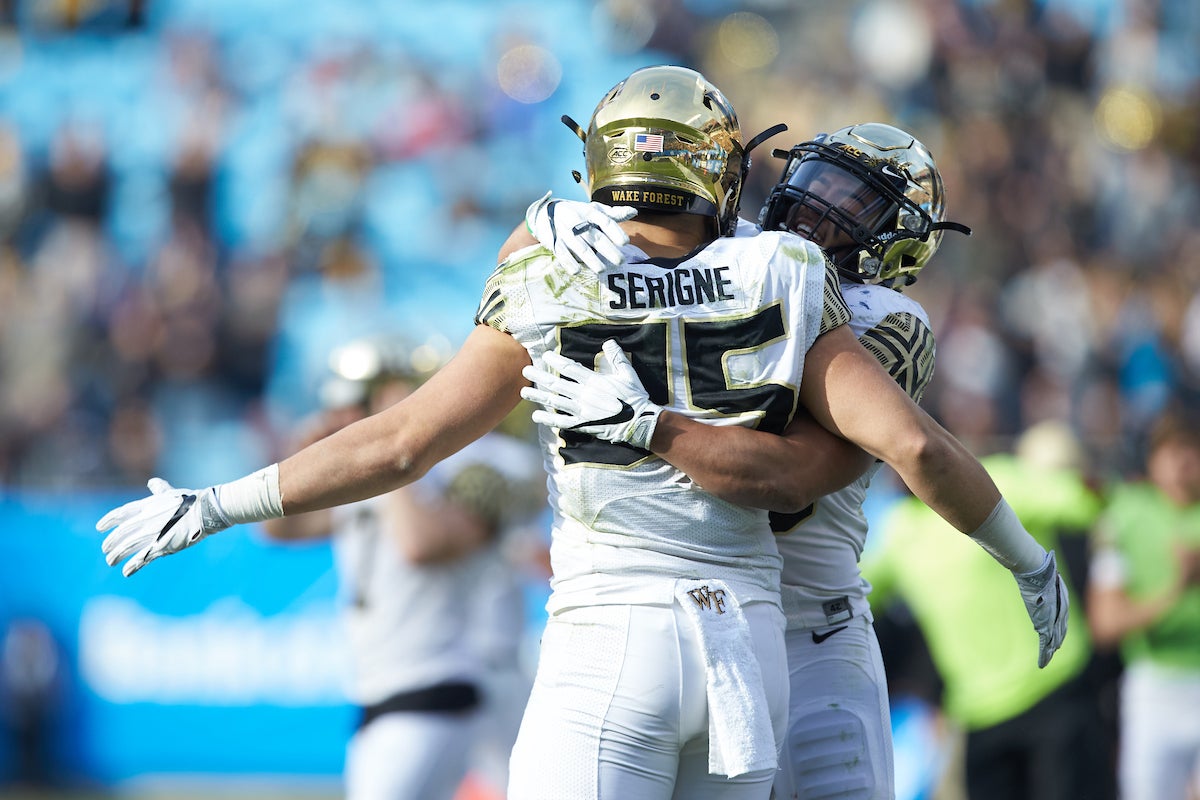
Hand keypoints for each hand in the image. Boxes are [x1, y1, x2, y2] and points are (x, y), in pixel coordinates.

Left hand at [98, 478, 231, 576]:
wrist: (204, 511)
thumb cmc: (190, 501)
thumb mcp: (171, 493)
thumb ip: (159, 490)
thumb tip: (152, 482)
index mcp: (146, 506)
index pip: (120, 514)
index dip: (108, 521)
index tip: (99, 528)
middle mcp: (145, 520)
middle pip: (121, 534)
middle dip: (111, 542)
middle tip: (105, 549)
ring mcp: (152, 534)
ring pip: (127, 547)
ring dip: (116, 556)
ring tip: (111, 561)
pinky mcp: (161, 546)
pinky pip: (142, 558)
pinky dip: (133, 566)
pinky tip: (126, 572)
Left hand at [521, 339, 662, 450]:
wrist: (639, 423)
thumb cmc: (635, 398)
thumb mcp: (629, 374)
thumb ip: (617, 358)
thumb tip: (609, 342)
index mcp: (594, 381)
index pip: (570, 369)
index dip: (556, 361)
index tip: (544, 355)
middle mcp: (584, 395)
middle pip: (557, 384)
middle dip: (540, 377)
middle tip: (525, 370)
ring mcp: (582, 411)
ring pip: (555, 402)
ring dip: (538, 396)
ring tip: (523, 392)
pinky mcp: (583, 425)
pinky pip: (562, 422)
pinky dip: (548, 419)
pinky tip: (536, 416)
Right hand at [525, 191, 635, 274]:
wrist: (545, 213)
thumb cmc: (577, 213)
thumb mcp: (593, 210)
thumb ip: (613, 214)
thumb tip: (634, 212)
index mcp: (589, 213)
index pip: (604, 221)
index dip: (615, 231)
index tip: (625, 242)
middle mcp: (578, 222)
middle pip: (594, 237)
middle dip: (608, 249)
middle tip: (621, 261)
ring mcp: (565, 234)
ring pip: (579, 248)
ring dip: (591, 260)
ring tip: (602, 270)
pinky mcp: (555, 244)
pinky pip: (562, 254)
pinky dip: (569, 263)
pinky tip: (577, 271)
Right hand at [1013, 550, 1069, 667]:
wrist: (1034, 567)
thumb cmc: (1034, 563)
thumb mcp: (1037, 567)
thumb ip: (1037, 568)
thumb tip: (1034, 556)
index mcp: (1058, 596)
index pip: (1060, 615)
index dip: (1059, 627)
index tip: (1056, 634)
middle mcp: (1059, 607)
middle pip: (1059, 628)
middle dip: (1055, 640)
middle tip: (1052, 651)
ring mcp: (1053, 615)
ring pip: (1054, 637)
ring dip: (1050, 649)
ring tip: (1046, 659)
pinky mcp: (1045, 620)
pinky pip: (1046, 640)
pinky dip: (1045, 653)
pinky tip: (1043, 661)